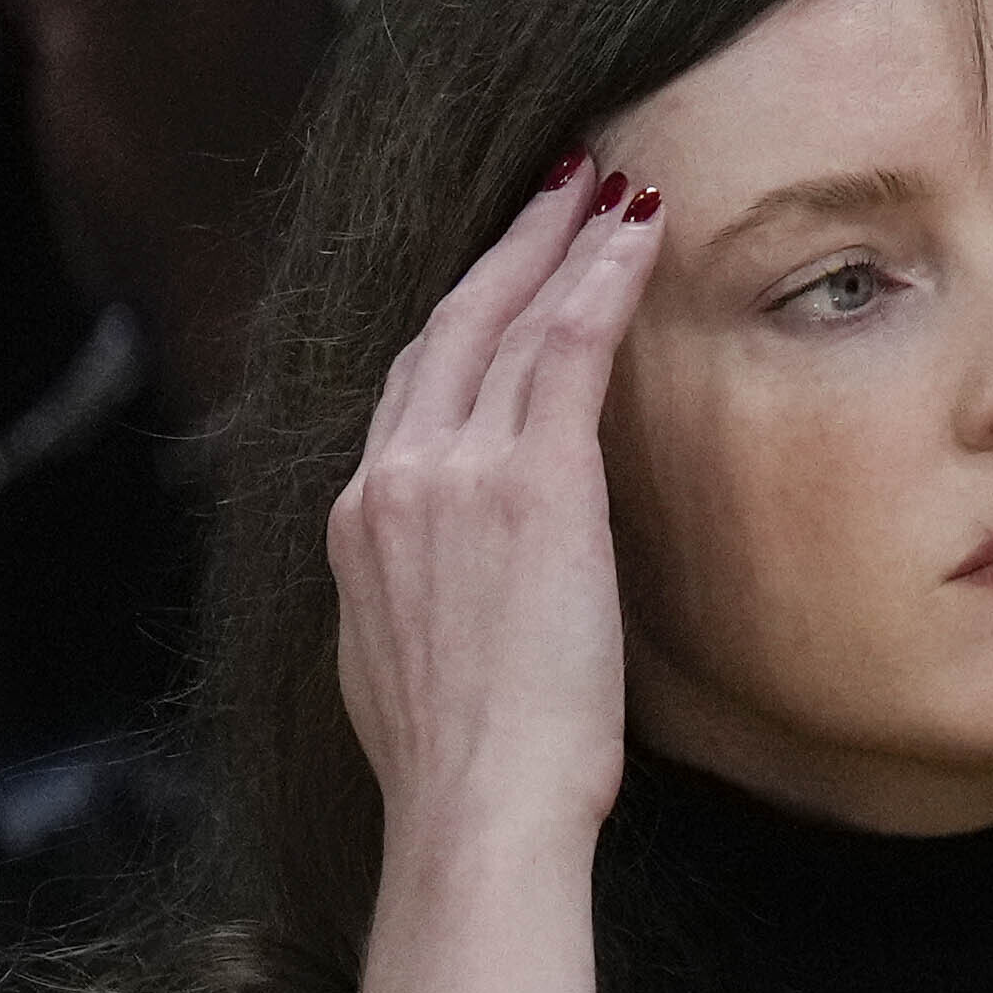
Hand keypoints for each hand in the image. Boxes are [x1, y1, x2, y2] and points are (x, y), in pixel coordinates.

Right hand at [326, 158, 661, 862]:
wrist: (476, 803)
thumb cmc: (463, 768)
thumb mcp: (404, 663)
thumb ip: (417, 599)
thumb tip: (451, 595)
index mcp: (357, 523)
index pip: (410, 390)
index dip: (458, 323)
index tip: (497, 280)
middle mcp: (388, 478)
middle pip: (445, 329)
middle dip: (504, 251)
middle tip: (556, 192)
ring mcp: (449, 474)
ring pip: (505, 319)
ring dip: (557, 242)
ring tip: (606, 189)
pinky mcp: (528, 483)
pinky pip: (564, 348)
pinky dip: (599, 280)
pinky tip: (636, 235)